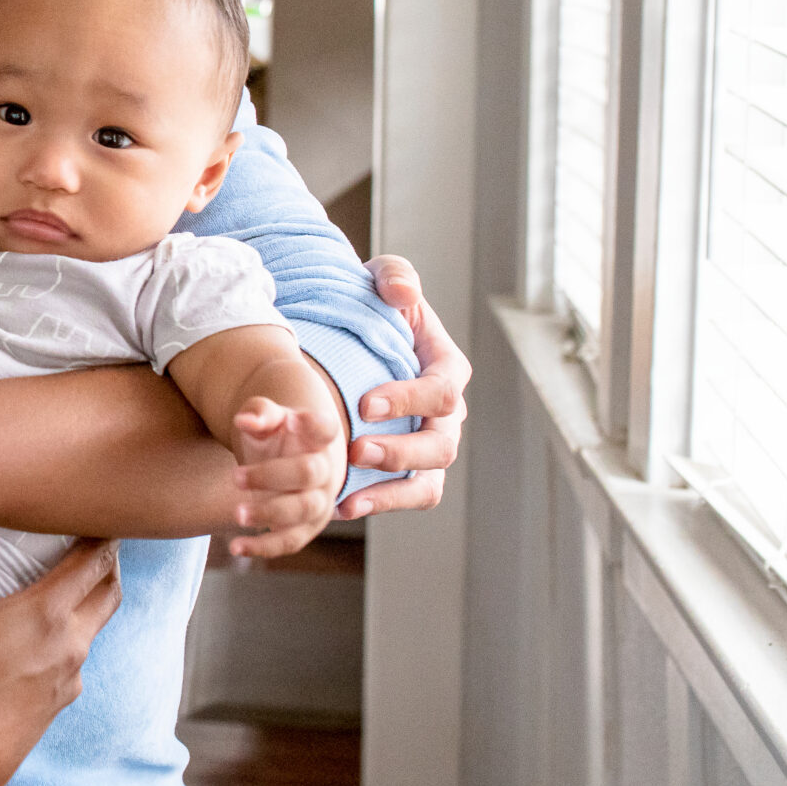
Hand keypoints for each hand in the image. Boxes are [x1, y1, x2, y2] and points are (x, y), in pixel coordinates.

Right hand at [0, 533, 122, 785]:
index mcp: (48, 613)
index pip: (98, 557)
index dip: (101, 528)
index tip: (94, 507)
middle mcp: (70, 645)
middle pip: (110, 591)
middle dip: (106, 561)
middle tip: (90, 535)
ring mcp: (67, 680)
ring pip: (94, 627)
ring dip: (87, 600)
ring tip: (63, 578)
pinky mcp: (55, 706)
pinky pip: (74, 659)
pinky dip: (68, 636)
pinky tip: (37, 632)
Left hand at [227, 396, 344, 557]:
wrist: (281, 459)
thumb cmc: (273, 434)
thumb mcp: (266, 418)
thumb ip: (260, 413)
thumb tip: (246, 420)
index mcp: (318, 437)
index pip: (323, 428)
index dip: (311, 425)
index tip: (291, 420)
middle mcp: (325, 470)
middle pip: (309, 473)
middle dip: (271, 476)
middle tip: (235, 477)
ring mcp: (319, 500)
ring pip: (302, 511)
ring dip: (269, 513)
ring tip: (237, 513)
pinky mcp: (305, 527)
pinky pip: (290, 540)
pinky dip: (263, 546)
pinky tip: (236, 546)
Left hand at [343, 254, 470, 516]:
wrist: (349, 335)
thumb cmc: (372, 304)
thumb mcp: (383, 278)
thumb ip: (395, 278)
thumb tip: (402, 293)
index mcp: (447, 369)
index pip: (441, 391)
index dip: (408, 400)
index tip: (364, 405)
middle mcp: (446, 415)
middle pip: (441, 445)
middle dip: (400, 452)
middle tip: (356, 451)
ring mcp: (429, 447)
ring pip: (427, 482)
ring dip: (391, 491)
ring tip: (349, 495)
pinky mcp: (407, 470)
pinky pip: (404, 497)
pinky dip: (376, 505)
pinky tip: (339, 507)